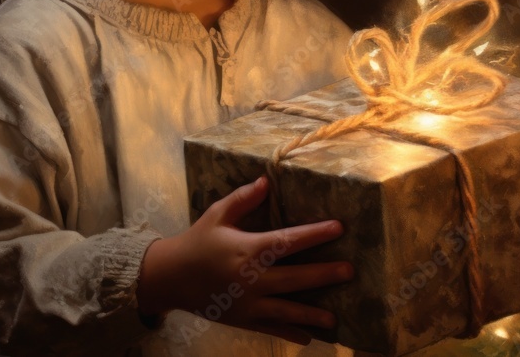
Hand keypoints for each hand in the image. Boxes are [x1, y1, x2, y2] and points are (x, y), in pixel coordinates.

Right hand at [137, 176, 353, 344]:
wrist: (170, 278)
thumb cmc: (197, 241)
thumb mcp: (217, 215)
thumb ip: (243, 198)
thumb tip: (266, 181)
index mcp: (248, 249)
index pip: (288, 241)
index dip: (314, 234)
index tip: (339, 227)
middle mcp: (251, 278)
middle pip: (294, 278)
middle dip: (324, 275)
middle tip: (350, 271)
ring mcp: (248, 303)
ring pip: (286, 310)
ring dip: (312, 314)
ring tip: (334, 319)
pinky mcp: (243, 319)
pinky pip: (271, 328)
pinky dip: (290, 333)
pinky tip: (309, 338)